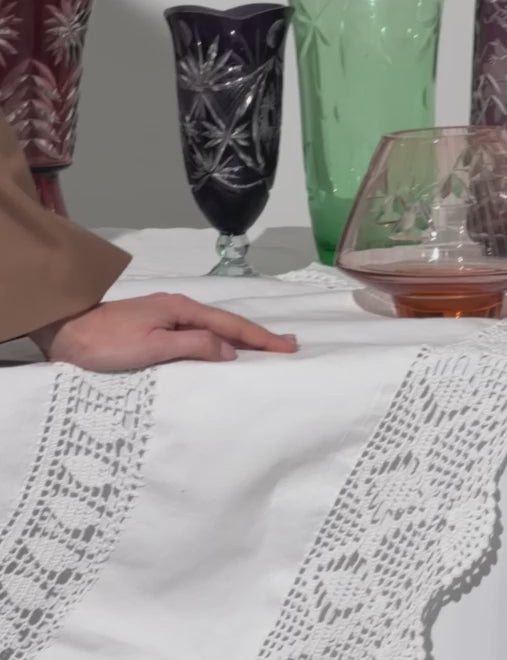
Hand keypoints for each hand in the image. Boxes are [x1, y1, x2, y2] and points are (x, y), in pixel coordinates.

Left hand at [32, 293, 297, 371]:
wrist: (66, 332)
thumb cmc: (106, 343)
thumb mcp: (152, 346)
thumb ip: (193, 346)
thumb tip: (230, 351)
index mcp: (181, 310)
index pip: (231, 326)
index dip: (261, 338)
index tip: (288, 347)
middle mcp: (178, 308)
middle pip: (227, 323)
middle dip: (257, 335)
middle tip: (287, 346)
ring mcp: (166, 315)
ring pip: (213, 328)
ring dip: (239, 339)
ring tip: (262, 349)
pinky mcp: (156, 326)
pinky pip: (198, 334)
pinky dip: (219, 341)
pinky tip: (222, 350)